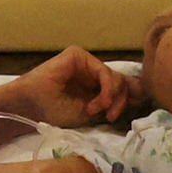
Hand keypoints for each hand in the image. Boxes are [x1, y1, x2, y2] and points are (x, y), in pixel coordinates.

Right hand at [10, 47, 138, 129]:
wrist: (30, 105)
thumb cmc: (55, 112)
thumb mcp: (91, 113)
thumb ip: (112, 103)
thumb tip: (141, 95)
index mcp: (93, 86)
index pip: (121, 87)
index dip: (129, 99)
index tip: (126, 115)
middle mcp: (91, 72)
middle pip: (122, 82)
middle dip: (122, 101)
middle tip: (111, 116)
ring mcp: (85, 62)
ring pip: (116, 76)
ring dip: (112, 97)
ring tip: (98, 110)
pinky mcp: (79, 55)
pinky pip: (104, 70)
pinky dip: (106, 88)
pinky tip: (99, 101)